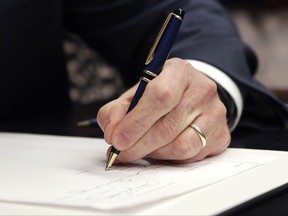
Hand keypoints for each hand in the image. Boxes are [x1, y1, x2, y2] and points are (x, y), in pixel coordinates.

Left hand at [97, 58, 230, 163]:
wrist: (192, 96)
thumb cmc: (161, 94)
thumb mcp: (136, 94)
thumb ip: (117, 111)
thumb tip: (112, 132)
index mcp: (179, 71)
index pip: (160, 96)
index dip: (136, 121)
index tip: (117, 139)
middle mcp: (202, 89)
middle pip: (168, 126)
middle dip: (139, 144)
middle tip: (121, 153)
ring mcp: (215, 113)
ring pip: (181, 145)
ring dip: (154, 153)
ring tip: (143, 148)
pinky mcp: (221, 135)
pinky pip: (192, 156)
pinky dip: (170, 158)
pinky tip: (161, 150)